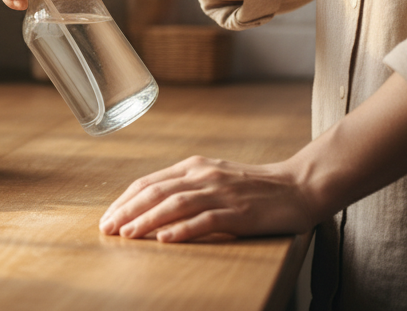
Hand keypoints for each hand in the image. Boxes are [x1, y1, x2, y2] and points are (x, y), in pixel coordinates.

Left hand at [99, 155, 319, 242]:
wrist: (299, 186)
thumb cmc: (254, 187)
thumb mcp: (214, 178)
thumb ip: (186, 187)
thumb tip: (151, 207)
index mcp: (193, 167)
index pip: (149, 183)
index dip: (125, 200)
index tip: (108, 217)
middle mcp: (203, 176)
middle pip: (155, 192)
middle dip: (127, 211)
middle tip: (107, 228)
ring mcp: (221, 193)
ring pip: (175, 204)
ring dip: (147, 220)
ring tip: (127, 234)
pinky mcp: (239, 212)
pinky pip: (206, 220)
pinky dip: (183, 229)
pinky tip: (165, 239)